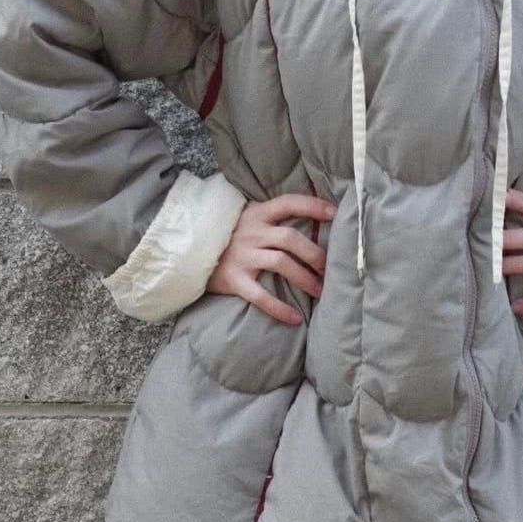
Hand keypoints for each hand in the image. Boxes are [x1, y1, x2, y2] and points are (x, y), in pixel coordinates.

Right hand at [205, 191, 337, 324]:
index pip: (288, 203)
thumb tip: (310, 222)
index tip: (334, 213)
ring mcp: (243, 256)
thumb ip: (271, 218)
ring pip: (282, 263)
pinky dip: (279, 308)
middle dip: (315, 254)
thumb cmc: (226, 236)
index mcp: (257, 214)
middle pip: (290, 238)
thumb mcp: (246, 218)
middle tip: (329, 269)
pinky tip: (295, 318)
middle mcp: (251, 233)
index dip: (312, 206)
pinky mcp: (234, 279)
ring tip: (320, 291)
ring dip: (305, 278)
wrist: (188, 251)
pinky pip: (261, 295)